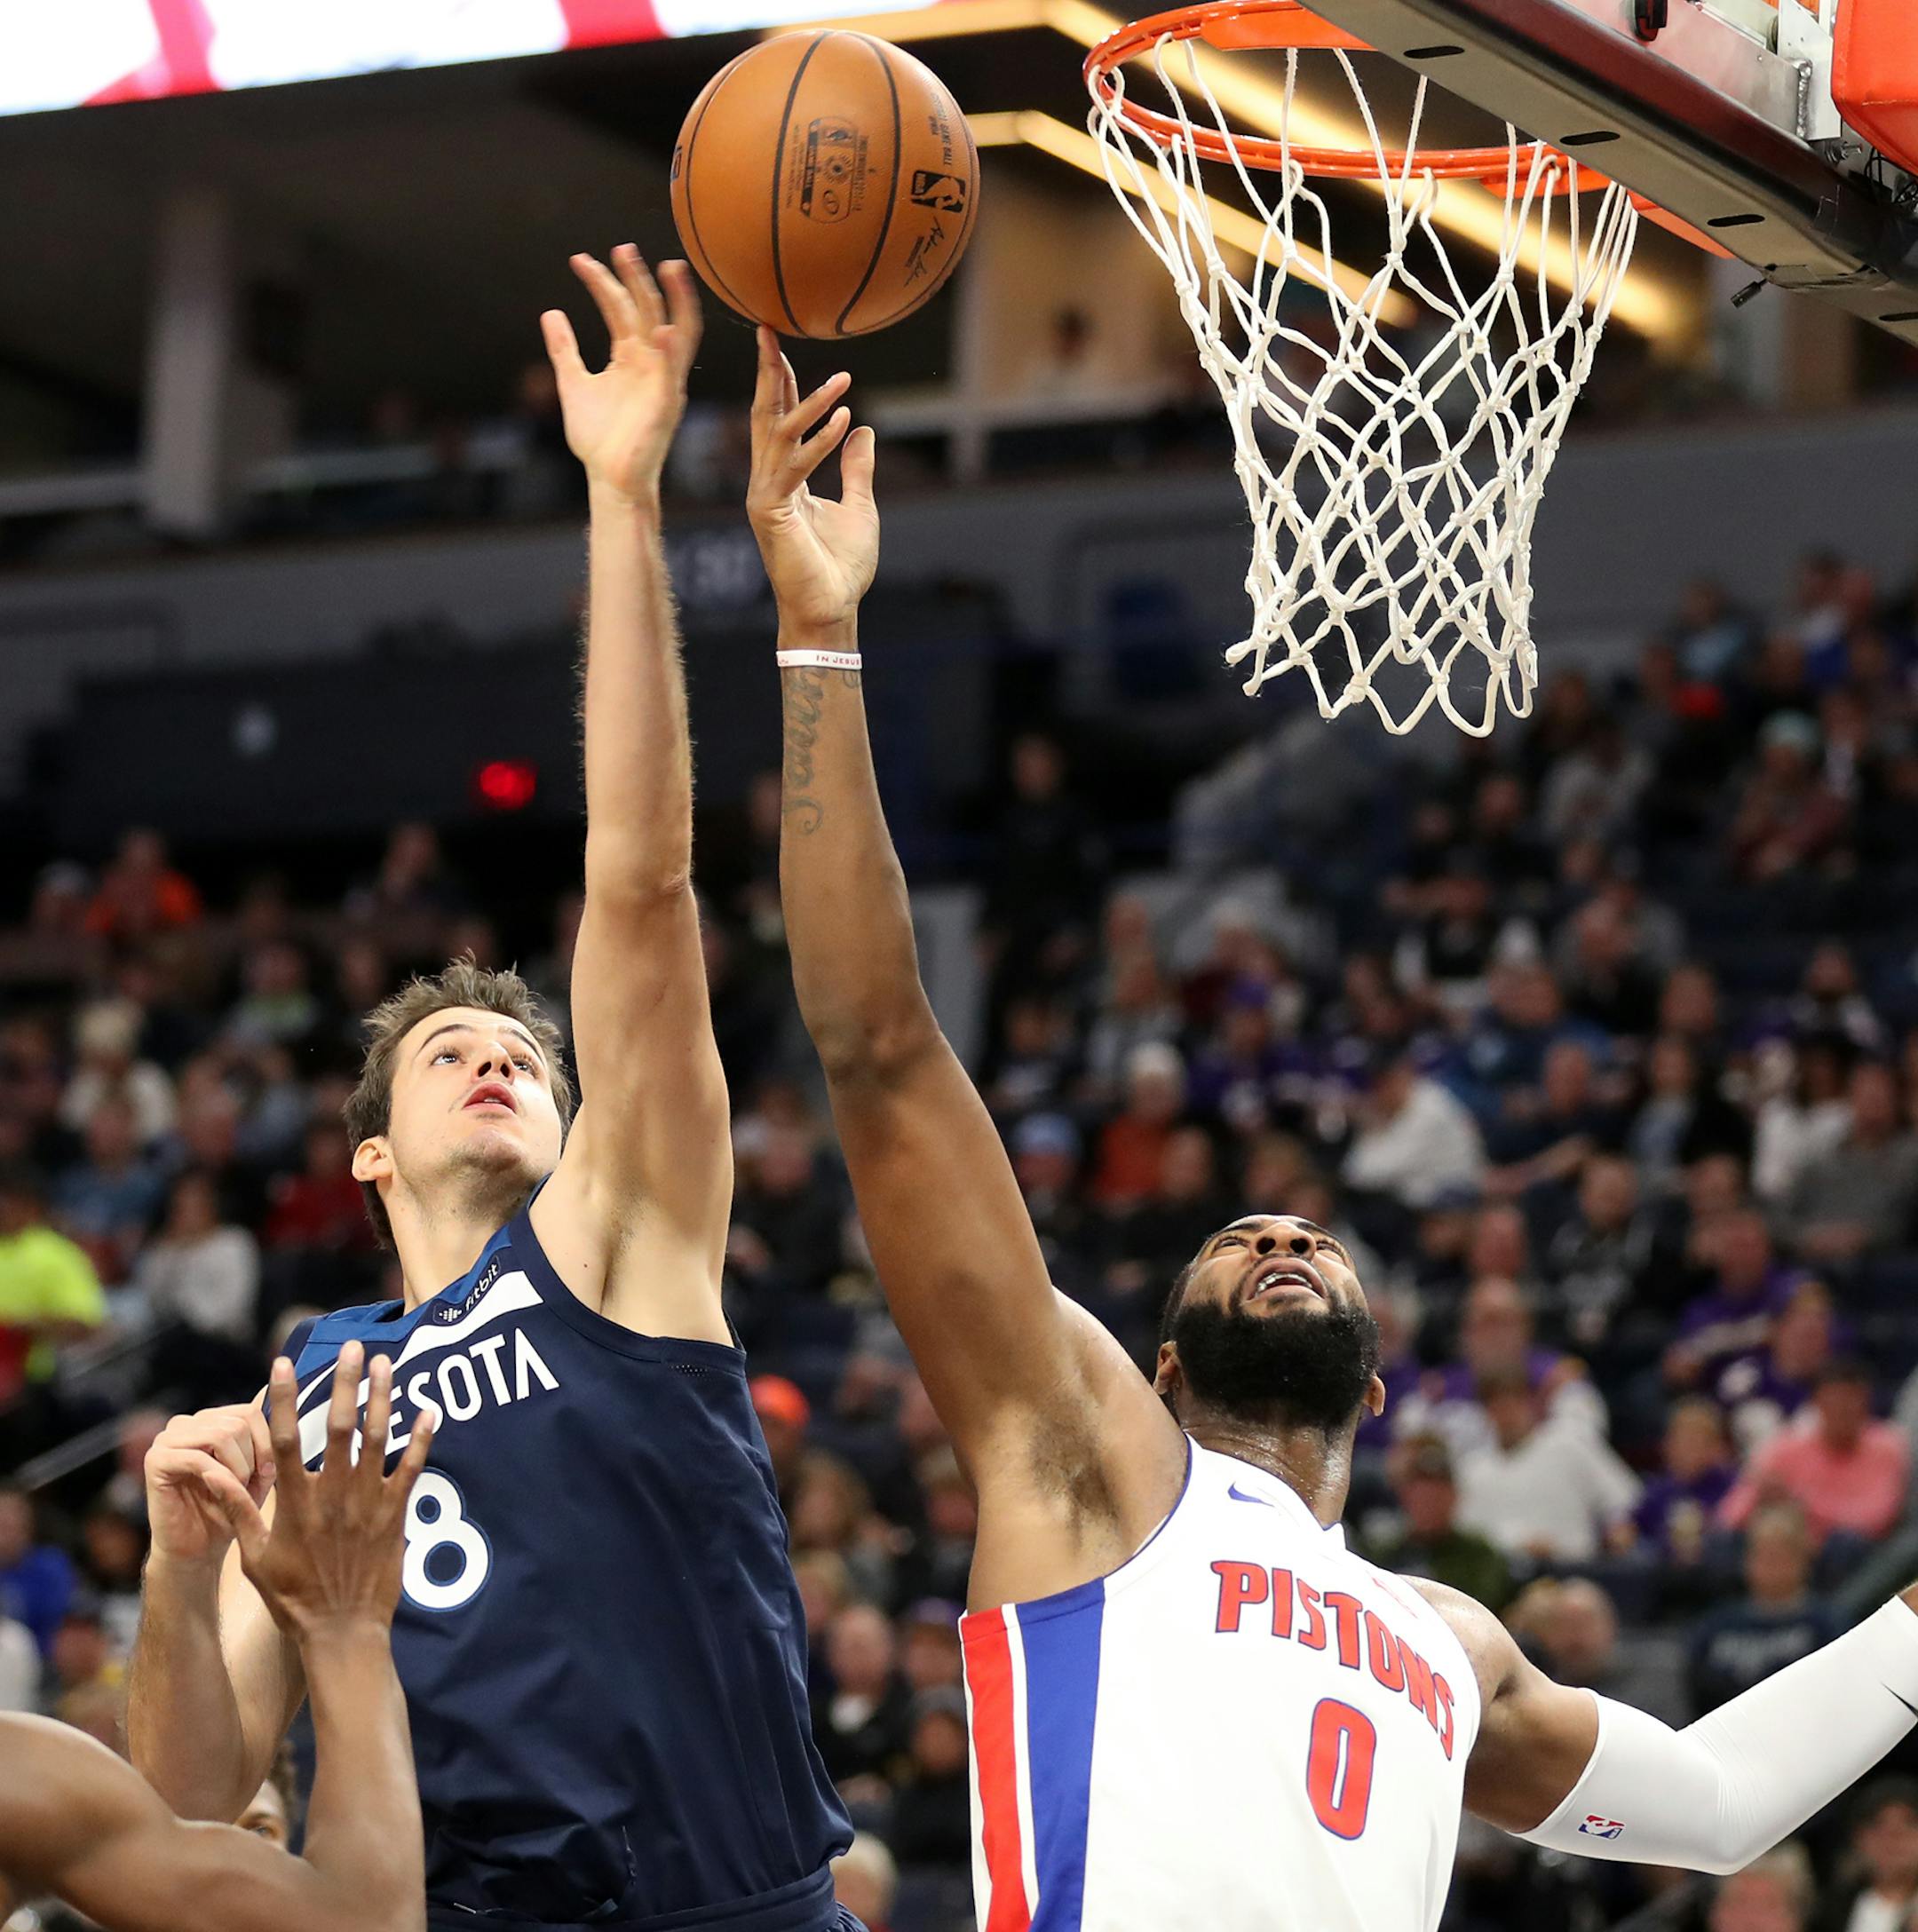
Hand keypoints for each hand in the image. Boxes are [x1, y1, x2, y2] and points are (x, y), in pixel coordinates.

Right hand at [145, 1400, 276, 1566]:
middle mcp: (186, 1424)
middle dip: (253, 1458)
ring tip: (236, 1492)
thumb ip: (264, 1436)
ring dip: (238, 1469)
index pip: (250, 1411)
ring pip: (221, 1435)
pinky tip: (221, 1493)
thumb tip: (270, 1393)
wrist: (198, 1551)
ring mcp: (167, 1439)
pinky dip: (218, 1478)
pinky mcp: (155, 1460)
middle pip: (238, 1423)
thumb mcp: (258, 1471)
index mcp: (210, 1420)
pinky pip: (197, 1458)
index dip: (267, 1442)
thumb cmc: (231, 1509)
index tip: (270, 1472)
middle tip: (249, 1486)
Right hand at [198, 1343, 433, 1638]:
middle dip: (345, 1383)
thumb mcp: (253, 1557)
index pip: (282, 1440)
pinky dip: (422, 1439)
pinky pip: (412, 1469)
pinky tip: (430, 1410)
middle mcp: (331, 1496)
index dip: (282, 1400)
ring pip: (377, 1439)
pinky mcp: (395, 1516)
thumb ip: (238, 1511)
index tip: (282, 1363)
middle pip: (337, 1427)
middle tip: (353, 1346)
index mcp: (293, 1503)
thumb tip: (212, 1474)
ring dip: (382, 1398)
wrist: (340, 1632)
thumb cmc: (292, 1597)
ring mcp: (367, 1504)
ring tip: (386, 1363)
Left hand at [541, 247, 701, 507]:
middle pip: (646, 309)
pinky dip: (673, 350)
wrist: (611, 479)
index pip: (619, 308)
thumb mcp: (573, 384)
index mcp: (630, 357)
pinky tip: (666, 329)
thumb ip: (564, 349)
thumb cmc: (598, 439)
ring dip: (674, 301)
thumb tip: (552, 313)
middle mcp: (650, 362)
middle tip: (620, 247)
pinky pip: (674, 372)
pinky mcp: (667, 402)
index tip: (578, 260)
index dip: (601, 282)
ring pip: (675, 329)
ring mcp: (662, 379)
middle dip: (635, 278)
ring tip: (668, 268)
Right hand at [746, 326, 877, 636]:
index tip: (779, 342)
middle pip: (764, 415)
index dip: (780, 380)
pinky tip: (844, 420)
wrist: (830, 610)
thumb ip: (856, 469)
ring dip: (809, 403)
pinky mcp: (771, 513)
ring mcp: (765, 496)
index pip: (778, 419)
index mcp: (783, 478)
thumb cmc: (841, 567)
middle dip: (767, 371)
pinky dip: (820, 442)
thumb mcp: (860, 507)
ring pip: (778, 435)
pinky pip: (795, 467)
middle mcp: (767, 481)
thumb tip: (864, 429)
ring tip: (840, 378)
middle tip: (768, 328)